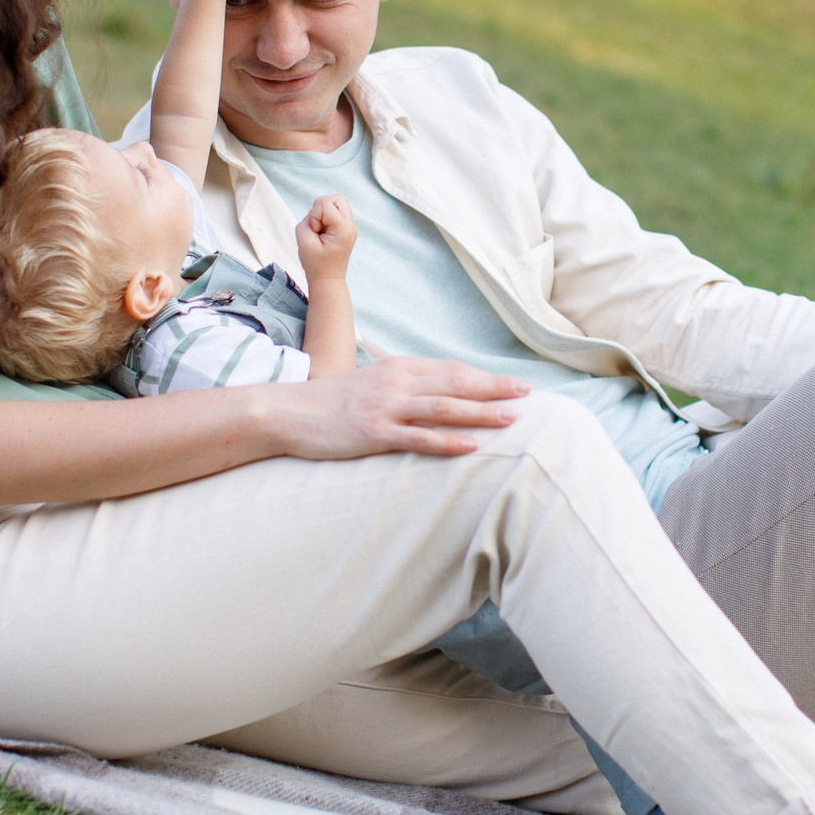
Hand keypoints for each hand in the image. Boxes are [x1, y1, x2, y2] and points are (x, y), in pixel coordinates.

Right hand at [271, 356, 530, 459]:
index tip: (513, 383)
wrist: (287, 412)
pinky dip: (447, 441)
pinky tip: (472, 445)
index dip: (484, 377)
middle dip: (494, 388)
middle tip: (528, 393)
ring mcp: (386, 407)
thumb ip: (401, 384)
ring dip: (481, 412)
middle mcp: (396, 382)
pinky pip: (418, 438)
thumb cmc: (329, 401)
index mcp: (398, 368)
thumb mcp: (370, 382)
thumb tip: (432, 392)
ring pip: (444, 408)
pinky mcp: (374, 433)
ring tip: (512, 418)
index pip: (450, 370)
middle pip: (455, 383)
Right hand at [295, 194, 356, 277]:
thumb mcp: (304, 241)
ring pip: (336, 203)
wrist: (327, 280)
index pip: (326, 205)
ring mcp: (349, 227)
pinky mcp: (344, 229)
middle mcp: (350, 226)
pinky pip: (334, 212)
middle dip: (321, 208)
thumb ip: (307, 221)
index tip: (315, 233)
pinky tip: (322, 232)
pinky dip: (325, 218)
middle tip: (317, 227)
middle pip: (337, 199)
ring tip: (319, 231)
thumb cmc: (315, 264)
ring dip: (322, 213)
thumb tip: (316, 210)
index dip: (314, 216)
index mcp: (343, 229)